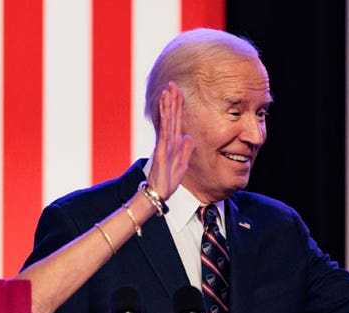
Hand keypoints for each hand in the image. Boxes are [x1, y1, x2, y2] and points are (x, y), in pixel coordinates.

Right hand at [145, 82, 192, 200]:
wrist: (159, 192)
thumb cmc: (169, 180)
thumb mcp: (182, 164)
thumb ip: (185, 150)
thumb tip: (188, 137)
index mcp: (174, 143)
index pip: (177, 120)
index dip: (178, 106)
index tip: (179, 92)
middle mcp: (168, 140)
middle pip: (172, 116)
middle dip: (172, 100)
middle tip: (172, 84)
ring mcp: (164, 144)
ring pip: (168, 121)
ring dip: (168, 106)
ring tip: (168, 92)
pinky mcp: (161, 150)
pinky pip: (165, 133)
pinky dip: (166, 121)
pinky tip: (166, 110)